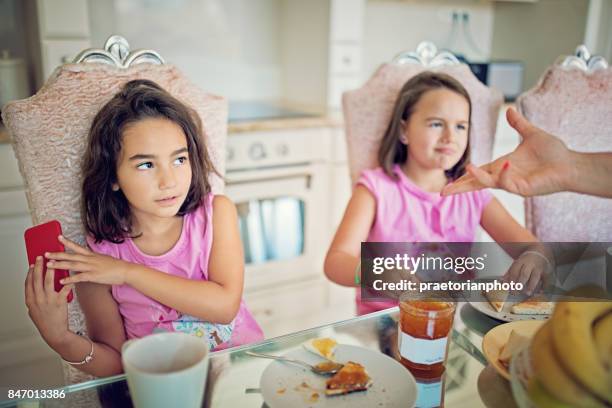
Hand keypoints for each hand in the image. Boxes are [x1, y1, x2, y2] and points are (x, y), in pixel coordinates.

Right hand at [25, 256, 73, 347]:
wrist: (54, 332)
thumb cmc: (45, 321)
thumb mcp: (34, 310)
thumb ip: (34, 298)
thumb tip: (35, 287)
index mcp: (30, 300)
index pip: (28, 282)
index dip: (30, 272)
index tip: (32, 264)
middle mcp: (37, 298)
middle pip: (36, 278)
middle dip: (38, 266)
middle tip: (41, 257)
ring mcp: (47, 300)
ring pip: (47, 280)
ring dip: (50, 269)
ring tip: (53, 262)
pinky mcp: (59, 302)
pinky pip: (64, 288)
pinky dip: (67, 281)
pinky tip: (70, 275)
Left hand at [45, 235, 130, 285]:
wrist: (125, 271)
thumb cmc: (116, 266)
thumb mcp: (104, 259)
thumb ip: (93, 259)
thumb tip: (87, 259)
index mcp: (92, 255)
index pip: (77, 247)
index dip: (67, 242)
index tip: (58, 237)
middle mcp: (90, 259)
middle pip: (71, 255)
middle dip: (58, 254)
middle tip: (46, 253)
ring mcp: (91, 267)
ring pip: (72, 265)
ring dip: (60, 265)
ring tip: (49, 265)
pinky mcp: (93, 276)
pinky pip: (79, 277)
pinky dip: (70, 279)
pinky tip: (62, 281)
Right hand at [441, 107, 572, 196]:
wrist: (571, 164)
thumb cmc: (554, 152)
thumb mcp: (531, 134)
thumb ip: (518, 124)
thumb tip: (510, 110)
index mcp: (502, 165)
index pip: (478, 173)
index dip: (464, 177)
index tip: (449, 182)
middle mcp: (504, 176)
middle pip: (476, 183)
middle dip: (460, 188)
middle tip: (442, 193)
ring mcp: (512, 183)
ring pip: (488, 182)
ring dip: (476, 178)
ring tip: (466, 171)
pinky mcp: (521, 188)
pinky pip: (506, 182)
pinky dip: (502, 174)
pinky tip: (504, 164)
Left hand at [503, 251, 550, 295]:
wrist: (540, 252)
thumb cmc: (526, 260)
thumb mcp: (516, 264)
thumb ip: (509, 273)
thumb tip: (501, 281)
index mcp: (520, 261)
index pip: (515, 271)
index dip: (511, 280)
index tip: (509, 288)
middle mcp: (530, 264)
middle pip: (524, 274)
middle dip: (520, 283)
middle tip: (516, 292)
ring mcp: (539, 267)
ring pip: (535, 277)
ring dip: (531, 286)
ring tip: (527, 293)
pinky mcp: (546, 271)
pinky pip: (546, 279)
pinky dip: (544, 286)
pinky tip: (540, 292)